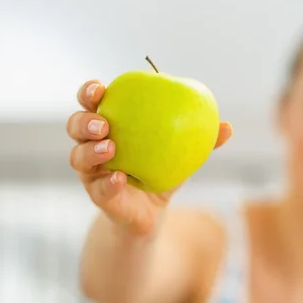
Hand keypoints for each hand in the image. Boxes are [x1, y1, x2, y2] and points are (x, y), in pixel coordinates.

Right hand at [66, 79, 232, 234]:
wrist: (151, 214)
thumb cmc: (162, 172)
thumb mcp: (181, 153)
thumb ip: (201, 139)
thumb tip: (227, 126)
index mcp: (110, 125)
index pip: (91, 102)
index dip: (89, 91)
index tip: (101, 87)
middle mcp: (92, 146)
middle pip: (75, 125)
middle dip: (84, 120)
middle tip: (103, 122)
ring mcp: (91, 172)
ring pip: (78, 157)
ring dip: (91, 150)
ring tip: (111, 148)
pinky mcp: (98, 196)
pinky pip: (98, 188)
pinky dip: (108, 182)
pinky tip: (120, 178)